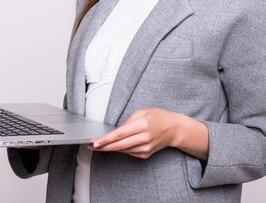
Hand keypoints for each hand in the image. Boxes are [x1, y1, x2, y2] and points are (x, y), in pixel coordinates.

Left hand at [89, 108, 207, 159]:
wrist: (174, 129)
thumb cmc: (158, 117)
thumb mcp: (142, 112)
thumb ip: (128, 121)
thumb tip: (115, 132)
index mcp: (143, 125)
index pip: (120, 134)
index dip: (106, 139)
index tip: (95, 142)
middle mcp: (145, 138)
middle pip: (120, 146)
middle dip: (104, 147)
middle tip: (91, 146)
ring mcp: (146, 148)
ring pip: (123, 150)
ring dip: (110, 148)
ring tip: (100, 145)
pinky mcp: (146, 154)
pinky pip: (129, 153)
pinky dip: (121, 149)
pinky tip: (116, 145)